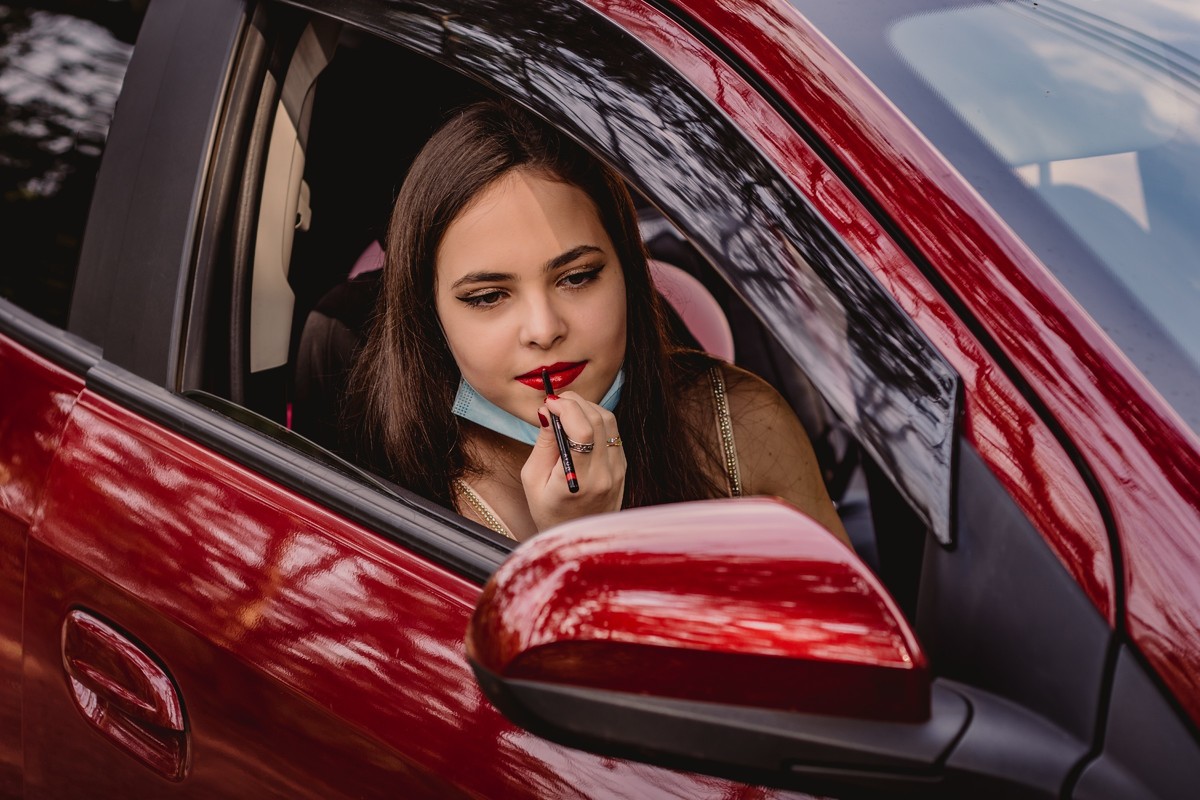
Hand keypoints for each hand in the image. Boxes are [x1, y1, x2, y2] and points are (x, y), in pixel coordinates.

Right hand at [521, 390, 625, 531]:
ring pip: (609, 421)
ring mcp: (618, 471)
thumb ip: (543, 443)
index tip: (549, 403)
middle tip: (555, 402)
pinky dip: (597, 420)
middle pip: (598, 420)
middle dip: (575, 402)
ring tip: (566, 411)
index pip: (583, 432)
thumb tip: (548, 411)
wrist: (578, 539)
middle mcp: (604, 475)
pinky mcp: (622, 468)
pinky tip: (579, 426)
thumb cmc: (549, 511)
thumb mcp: (533, 480)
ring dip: (587, 407)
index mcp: (579, 481)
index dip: (566, 408)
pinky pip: (613, 433)